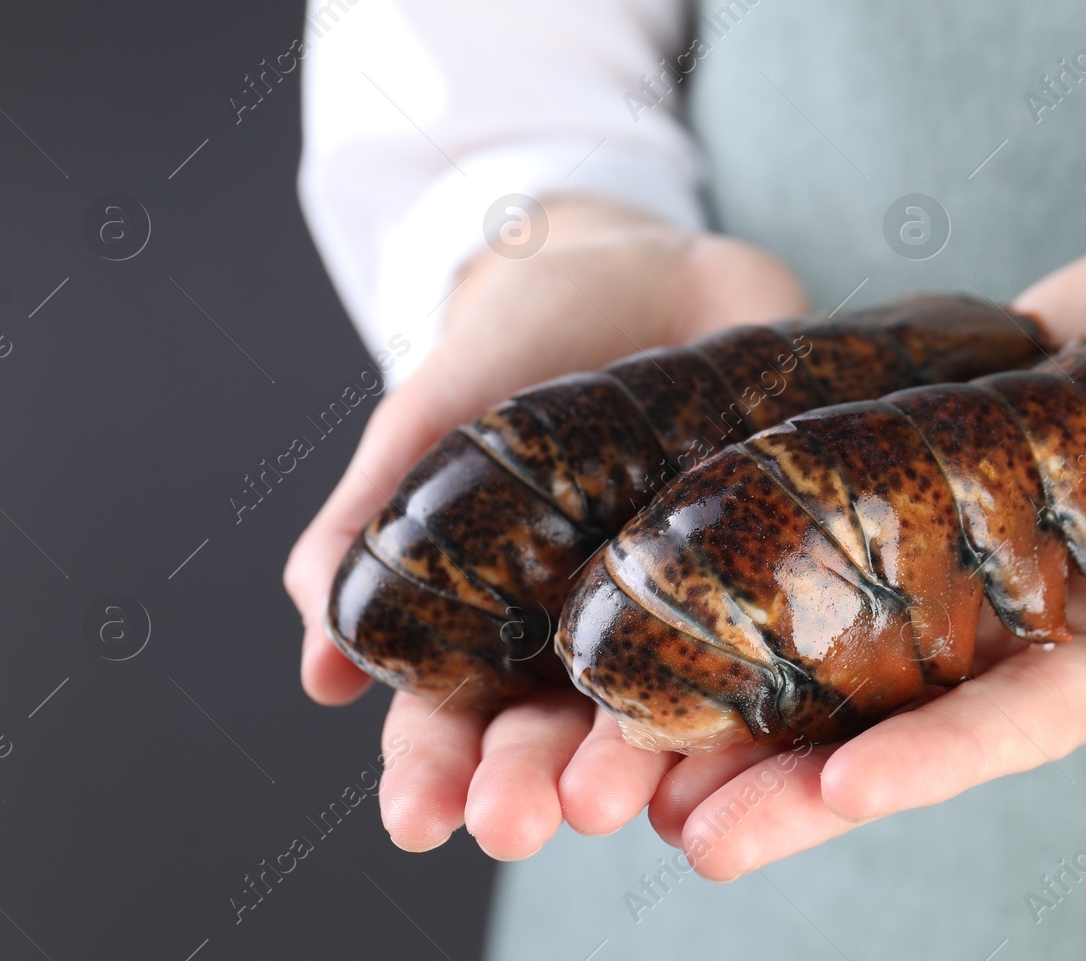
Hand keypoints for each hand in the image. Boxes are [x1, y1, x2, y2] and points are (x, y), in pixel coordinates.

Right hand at [283, 198, 807, 856]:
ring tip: (613, 800)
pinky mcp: (761, 569)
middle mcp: (584, 629)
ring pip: (656, 708)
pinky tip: (733, 748)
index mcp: (493, 615)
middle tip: (522, 823)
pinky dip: (750, 700)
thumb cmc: (512, 342)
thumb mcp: (425, 421)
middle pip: (552, 731)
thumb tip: (320, 674)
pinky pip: (765, 644)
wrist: (639, 261)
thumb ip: (367, 530)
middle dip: (530, 783)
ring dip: (630, 766)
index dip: (431, 771)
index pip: (451, 717)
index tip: (419, 818)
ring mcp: (676, 603)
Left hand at [555, 229, 1085, 879]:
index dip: (924, 760)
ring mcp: (958, 561)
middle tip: (692, 830)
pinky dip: (754, 586)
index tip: (833, 796)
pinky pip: (828, 543)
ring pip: (838, 653)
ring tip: (641, 768)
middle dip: (793, 781)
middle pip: (894, 718)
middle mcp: (1012, 624)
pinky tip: (667, 615)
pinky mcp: (918, 482)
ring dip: (744, 711)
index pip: (1004, 723)